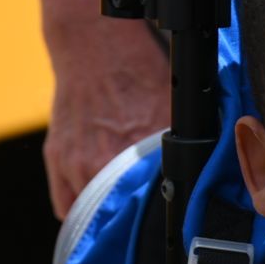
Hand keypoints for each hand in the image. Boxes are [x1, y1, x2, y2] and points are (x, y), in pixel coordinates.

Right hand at [42, 17, 170, 217]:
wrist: (95, 46)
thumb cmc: (137, 72)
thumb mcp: (171, 109)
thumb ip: (184, 144)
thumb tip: (208, 167)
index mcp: (134, 154)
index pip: (152, 206)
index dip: (165, 214)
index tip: (176, 217)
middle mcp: (100, 164)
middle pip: (122, 215)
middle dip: (138, 217)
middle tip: (151, 216)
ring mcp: (74, 163)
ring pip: (94, 214)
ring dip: (110, 214)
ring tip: (127, 211)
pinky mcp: (56, 158)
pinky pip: (66, 206)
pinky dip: (82, 211)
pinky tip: (100, 210)